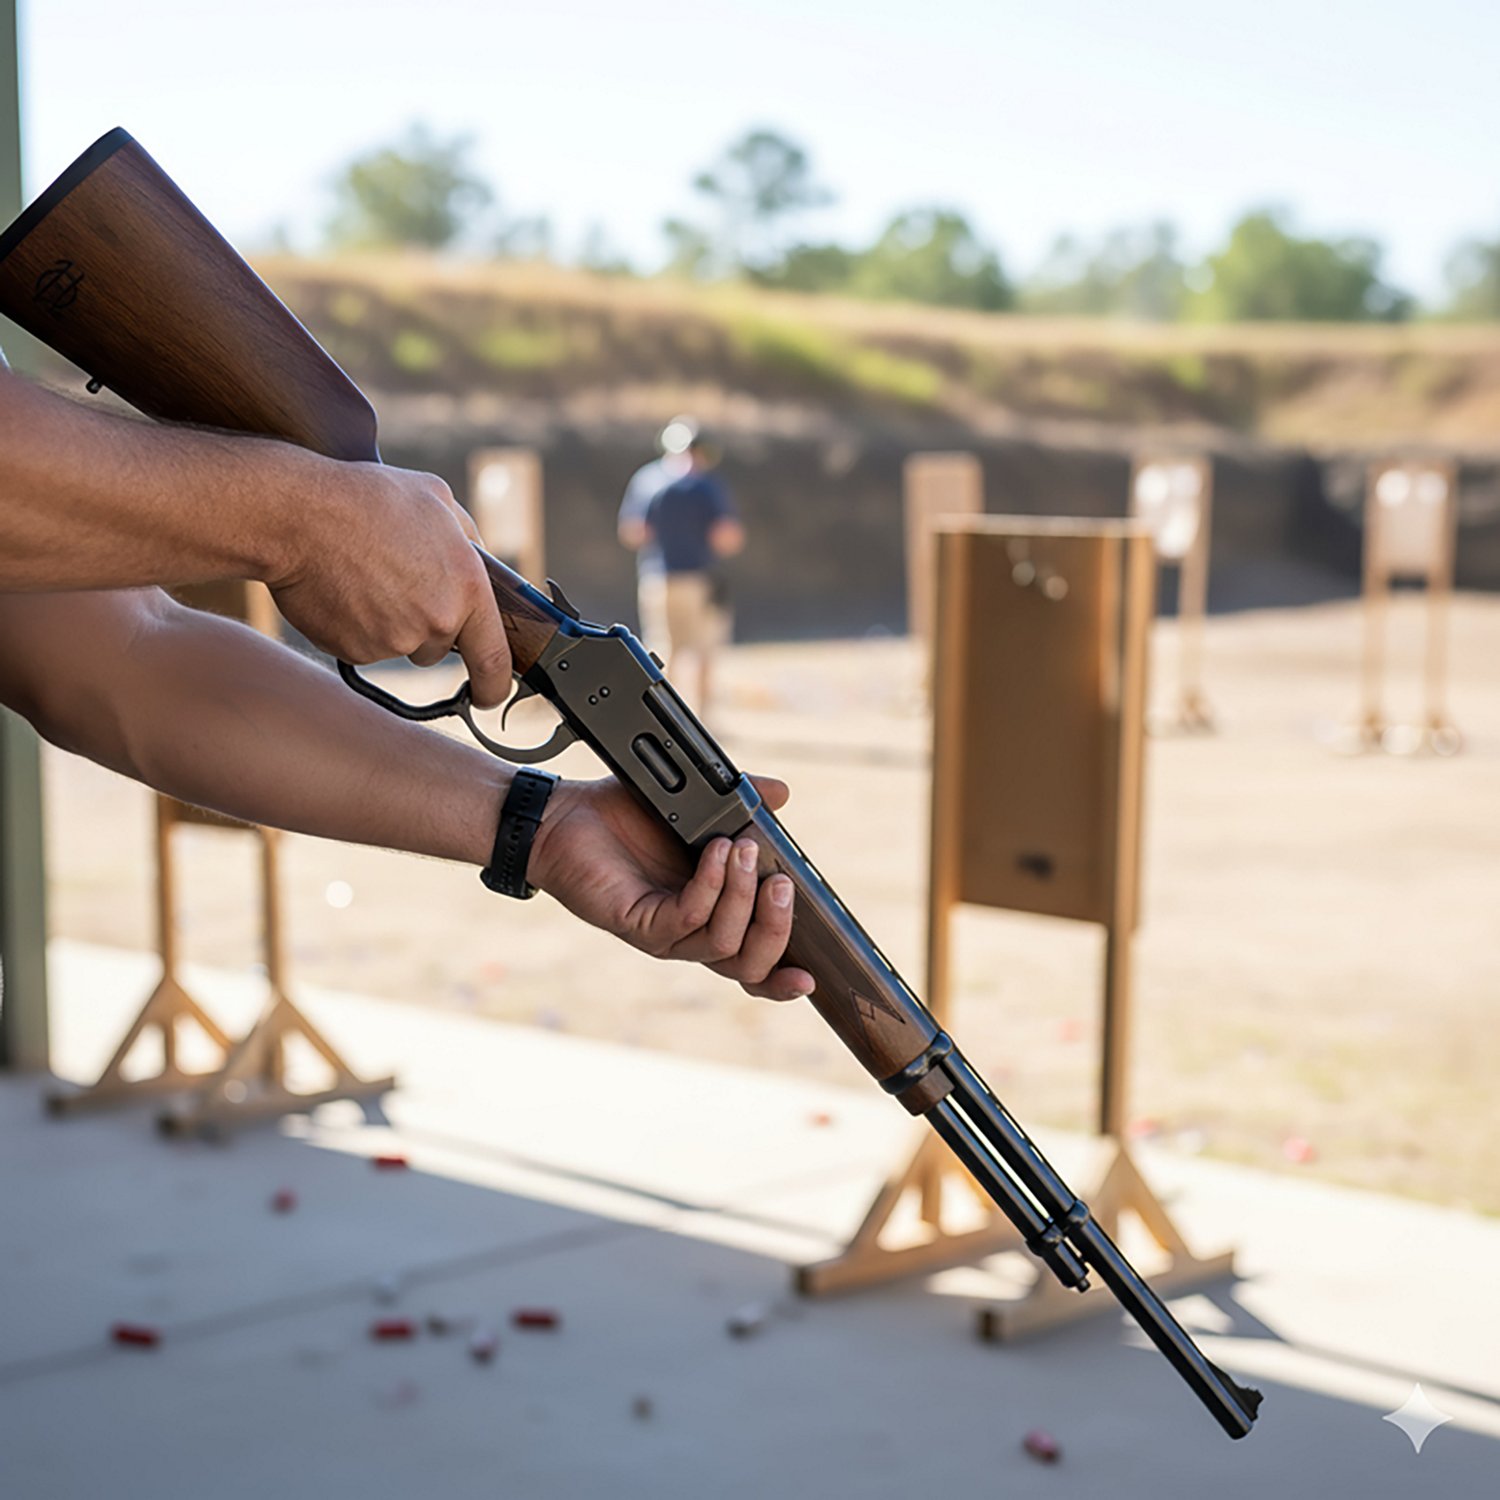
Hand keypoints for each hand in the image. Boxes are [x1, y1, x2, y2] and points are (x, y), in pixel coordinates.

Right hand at [267, 461, 513, 708]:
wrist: (295, 516)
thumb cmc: (366, 498)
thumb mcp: (437, 499)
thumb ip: (468, 538)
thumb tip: (481, 561)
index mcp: (466, 588)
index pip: (495, 659)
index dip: (495, 685)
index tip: (490, 694)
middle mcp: (435, 623)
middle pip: (439, 647)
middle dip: (425, 625)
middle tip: (396, 579)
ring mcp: (393, 642)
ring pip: (400, 646)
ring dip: (389, 623)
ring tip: (365, 575)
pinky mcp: (354, 651)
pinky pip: (363, 647)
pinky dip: (355, 626)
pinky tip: (342, 588)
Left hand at [528, 775, 814, 1000]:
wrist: (563, 816)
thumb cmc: (625, 814)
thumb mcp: (694, 805)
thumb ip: (740, 802)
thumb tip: (781, 795)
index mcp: (710, 915)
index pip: (753, 963)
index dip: (782, 979)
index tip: (814, 975)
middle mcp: (689, 933)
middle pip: (748, 965)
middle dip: (775, 928)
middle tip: (782, 884)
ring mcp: (664, 934)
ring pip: (723, 944)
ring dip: (743, 896)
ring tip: (744, 849)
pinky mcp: (638, 924)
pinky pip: (687, 918)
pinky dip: (710, 885)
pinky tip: (716, 852)